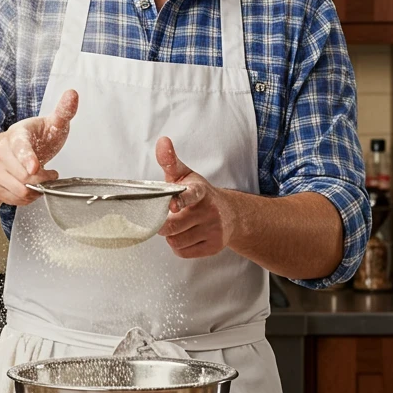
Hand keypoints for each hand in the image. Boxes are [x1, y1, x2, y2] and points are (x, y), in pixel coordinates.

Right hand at [0, 89, 78, 205]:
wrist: (18, 150)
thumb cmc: (38, 137)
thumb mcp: (53, 123)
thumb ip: (64, 111)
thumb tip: (73, 94)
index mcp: (16, 134)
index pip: (20, 147)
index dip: (27, 159)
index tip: (35, 168)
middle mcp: (0, 152)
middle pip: (23, 176)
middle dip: (43, 179)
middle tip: (51, 173)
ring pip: (20, 190)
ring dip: (36, 190)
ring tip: (42, 179)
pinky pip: (14, 200)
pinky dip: (27, 199)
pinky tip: (32, 188)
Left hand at [155, 136, 234, 258]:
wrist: (230, 214)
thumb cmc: (200, 194)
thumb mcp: (186, 174)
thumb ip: (170, 160)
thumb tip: (162, 141)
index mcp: (200, 191)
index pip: (190, 195)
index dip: (180, 200)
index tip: (174, 204)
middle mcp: (209, 211)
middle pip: (173, 226)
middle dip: (163, 224)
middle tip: (164, 218)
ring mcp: (213, 230)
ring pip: (176, 241)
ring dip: (170, 235)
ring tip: (177, 226)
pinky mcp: (213, 246)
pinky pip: (182, 252)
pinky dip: (178, 246)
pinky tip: (185, 235)